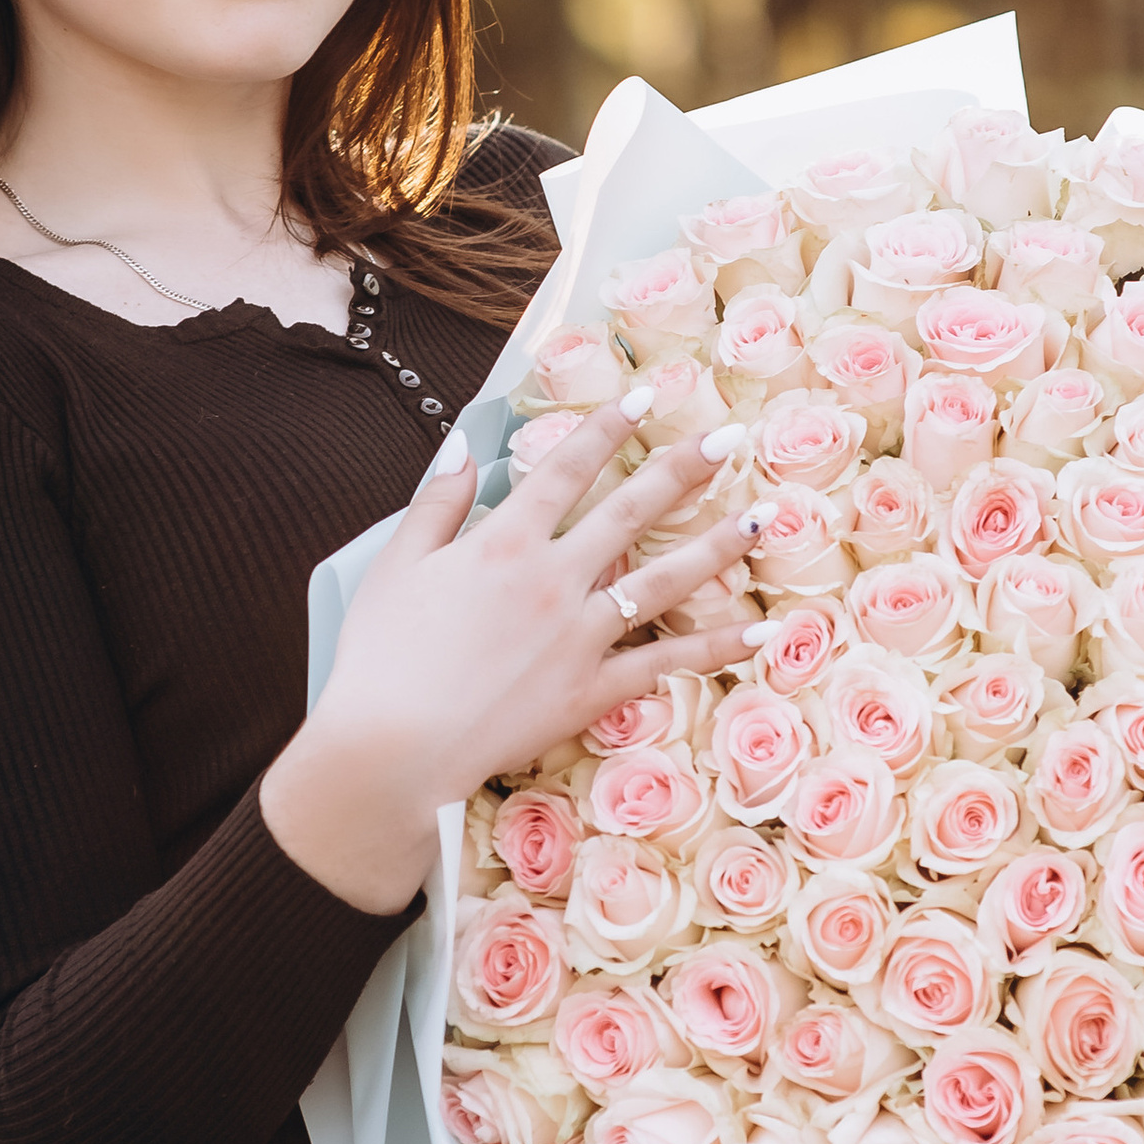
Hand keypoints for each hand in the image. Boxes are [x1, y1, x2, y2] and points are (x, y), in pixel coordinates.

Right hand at [261, 397, 763, 913]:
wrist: (392, 747)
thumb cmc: (380, 659)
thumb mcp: (395, 567)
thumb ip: (435, 504)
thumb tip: (460, 446)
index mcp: (503, 543)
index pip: (565, 468)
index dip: (605, 427)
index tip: (645, 395)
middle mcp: (554, 579)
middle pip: (631, 511)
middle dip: (684, 468)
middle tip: (731, 438)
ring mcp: (580, 636)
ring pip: (663, 580)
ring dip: (717, 546)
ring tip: (761, 519)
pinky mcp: (591, 690)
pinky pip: (666, 663)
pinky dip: (717, 647)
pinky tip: (762, 631)